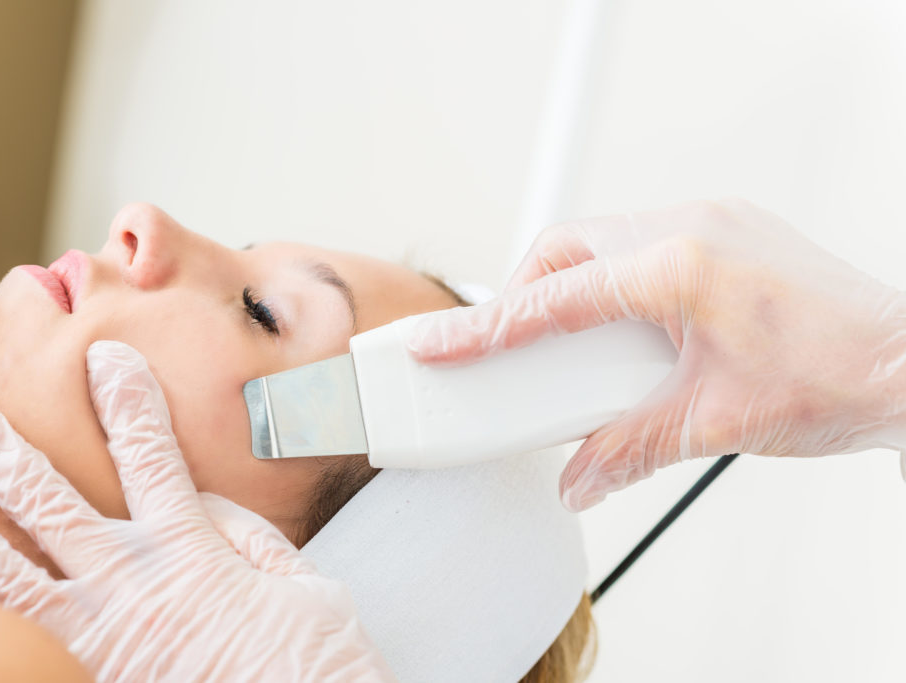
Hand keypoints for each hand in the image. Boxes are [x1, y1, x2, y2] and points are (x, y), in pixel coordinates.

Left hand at [0, 341, 392, 681]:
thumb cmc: (310, 662)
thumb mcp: (303, 584)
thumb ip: (249, 537)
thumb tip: (207, 499)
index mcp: (191, 548)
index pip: (149, 454)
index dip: (126, 400)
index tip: (104, 358)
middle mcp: (132, 580)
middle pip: (50, 501)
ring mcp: (98, 631)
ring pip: (6, 569)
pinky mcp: (88, 668)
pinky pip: (14, 635)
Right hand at [410, 199, 905, 508]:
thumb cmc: (838, 381)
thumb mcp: (712, 424)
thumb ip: (626, 451)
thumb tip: (578, 479)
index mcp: (679, 266)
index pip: (554, 299)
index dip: (487, 328)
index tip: (440, 345)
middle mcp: (692, 228)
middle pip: (568, 247)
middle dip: (525, 295)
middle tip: (501, 346)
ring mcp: (714, 224)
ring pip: (605, 239)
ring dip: (573, 287)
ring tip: (563, 345)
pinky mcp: (730, 235)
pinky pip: (644, 243)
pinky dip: (616, 282)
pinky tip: (623, 328)